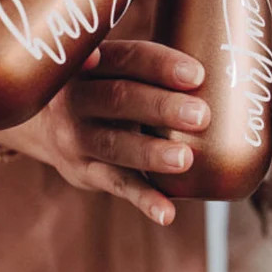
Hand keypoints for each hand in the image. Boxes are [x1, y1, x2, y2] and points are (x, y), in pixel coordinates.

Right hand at [0, 40, 210, 224]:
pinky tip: (166, 213)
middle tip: (201, 116)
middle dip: (161, 108)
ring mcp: (77, 138)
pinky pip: (117, 185)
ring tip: (185, 160)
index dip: (161, 66)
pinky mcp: (85, 172)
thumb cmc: (107, 86)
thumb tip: (225, 67)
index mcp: (95, 64)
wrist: (46, 123)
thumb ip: (155, 65)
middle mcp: (77, 98)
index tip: (196, 75)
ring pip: (115, 145)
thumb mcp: (117, 68)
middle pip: (119, 99)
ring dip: (151, 154)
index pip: (127, 58)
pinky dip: (143, 199)